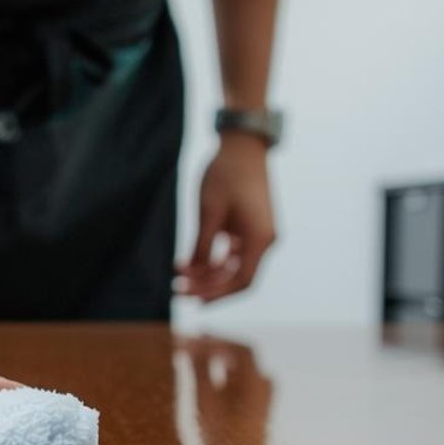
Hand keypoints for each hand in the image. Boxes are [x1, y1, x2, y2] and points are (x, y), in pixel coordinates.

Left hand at [177, 134, 276, 300]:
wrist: (242, 146)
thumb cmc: (225, 174)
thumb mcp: (208, 211)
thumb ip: (202, 245)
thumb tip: (192, 273)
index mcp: (260, 238)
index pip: (241, 280)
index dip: (216, 294)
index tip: (191, 298)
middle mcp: (265, 240)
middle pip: (238, 278)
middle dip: (208, 287)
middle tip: (178, 291)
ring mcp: (259, 234)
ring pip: (234, 268)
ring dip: (208, 275)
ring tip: (179, 276)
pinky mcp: (250, 228)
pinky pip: (233, 254)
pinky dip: (213, 260)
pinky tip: (189, 263)